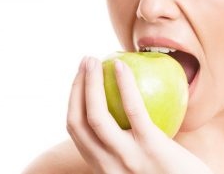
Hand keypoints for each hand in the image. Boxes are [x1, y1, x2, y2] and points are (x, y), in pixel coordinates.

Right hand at [66, 56, 212, 173]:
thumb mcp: (134, 167)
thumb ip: (123, 149)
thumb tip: (119, 115)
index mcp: (102, 166)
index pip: (76, 131)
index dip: (73, 101)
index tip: (79, 81)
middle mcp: (107, 165)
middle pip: (77, 122)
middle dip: (75, 88)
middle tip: (85, 62)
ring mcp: (127, 157)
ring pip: (96, 115)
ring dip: (89, 83)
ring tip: (93, 59)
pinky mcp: (151, 147)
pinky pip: (133, 110)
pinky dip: (124, 85)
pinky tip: (121, 66)